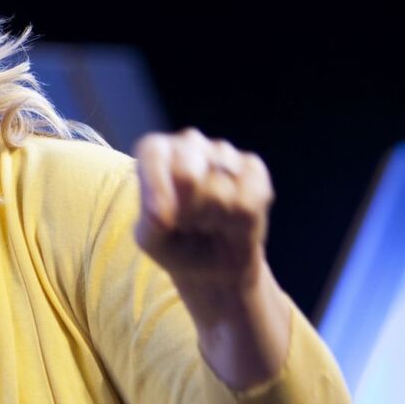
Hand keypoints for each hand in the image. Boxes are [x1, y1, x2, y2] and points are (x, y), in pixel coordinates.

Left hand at [132, 128, 272, 294]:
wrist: (216, 260)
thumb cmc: (176, 242)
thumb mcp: (153, 240)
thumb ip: (151, 223)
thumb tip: (161, 216)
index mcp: (156, 152)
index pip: (153, 152)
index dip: (157, 186)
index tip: (162, 223)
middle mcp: (189, 143)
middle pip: (187, 175)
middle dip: (187, 212)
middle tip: (187, 225)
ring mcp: (224, 152)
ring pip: (220, 192)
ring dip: (214, 220)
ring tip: (208, 222)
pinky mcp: (253, 168)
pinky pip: (249, 201)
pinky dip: (240, 223)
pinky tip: (231, 220)